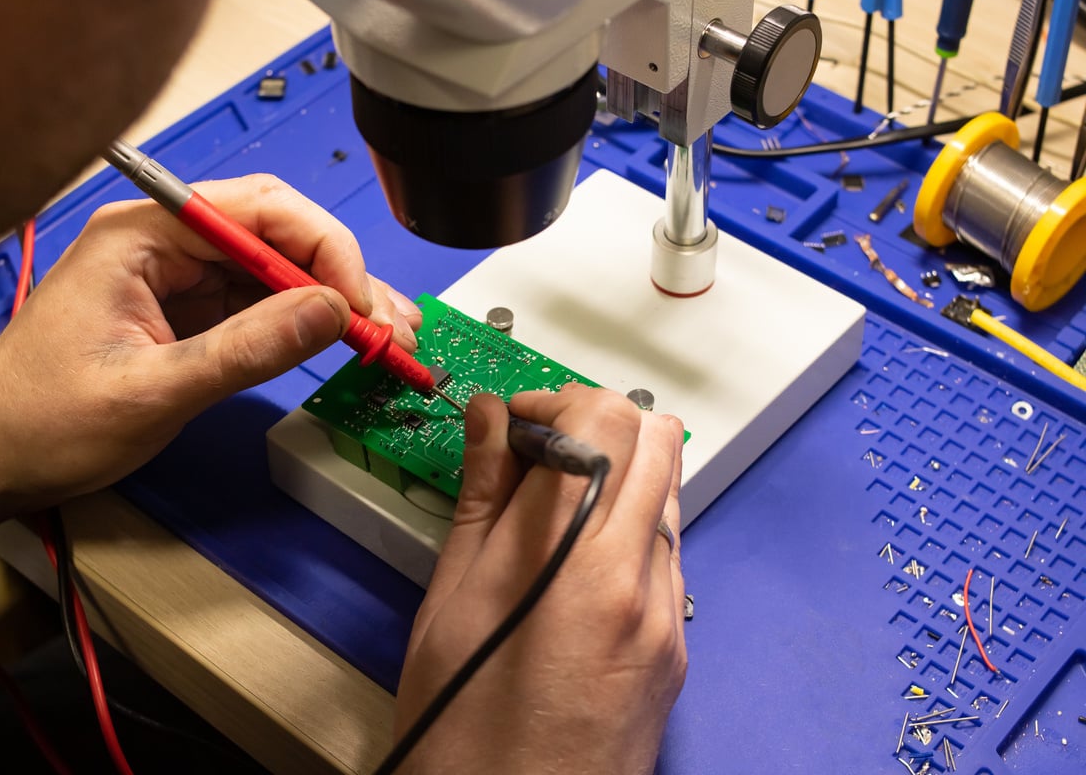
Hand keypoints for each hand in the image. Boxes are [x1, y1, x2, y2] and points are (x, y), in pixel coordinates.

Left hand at [0, 174, 420, 551]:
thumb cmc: (40, 422)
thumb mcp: (150, 391)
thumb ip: (245, 349)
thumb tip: (331, 313)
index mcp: (143, 235)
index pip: (259, 210)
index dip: (324, 250)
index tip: (359, 305)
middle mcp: (165, 242)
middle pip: (278, 234)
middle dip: (342, 277)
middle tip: (393, 325)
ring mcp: (177, 277)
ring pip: (277, 271)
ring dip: (334, 304)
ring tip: (389, 338)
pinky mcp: (185, 311)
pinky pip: (259, 305)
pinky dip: (305, 326)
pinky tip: (346, 343)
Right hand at [395, 385, 685, 773]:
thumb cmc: (462, 729)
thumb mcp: (450, 601)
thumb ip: (482, 496)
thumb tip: (491, 420)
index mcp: (573, 558)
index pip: (607, 417)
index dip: (557, 400)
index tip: (517, 423)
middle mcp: (639, 577)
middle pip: (657, 439)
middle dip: (597, 422)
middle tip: (539, 452)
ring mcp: (669, 614)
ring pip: (669, 492)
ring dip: (620, 474)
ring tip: (554, 510)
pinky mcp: (679, 646)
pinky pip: (669, 553)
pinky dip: (631, 530)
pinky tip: (579, 566)